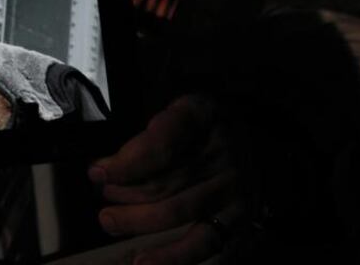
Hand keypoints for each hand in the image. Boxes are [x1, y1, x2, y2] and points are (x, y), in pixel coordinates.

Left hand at [89, 94, 242, 264]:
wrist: (262, 141)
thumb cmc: (205, 128)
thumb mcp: (181, 109)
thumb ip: (148, 135)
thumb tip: (105, 169)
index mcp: (201, 116)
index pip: (161, 143)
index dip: (126, 163)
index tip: (97, 173)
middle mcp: (221, 152)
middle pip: (164, 181)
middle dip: (124, 193)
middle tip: (103, 195)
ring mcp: (232, 188)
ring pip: (177, 212)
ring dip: (137, 221)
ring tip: (110, 221)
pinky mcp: (239, 219)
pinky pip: (205, 243)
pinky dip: (174, 256)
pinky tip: (145, 262)